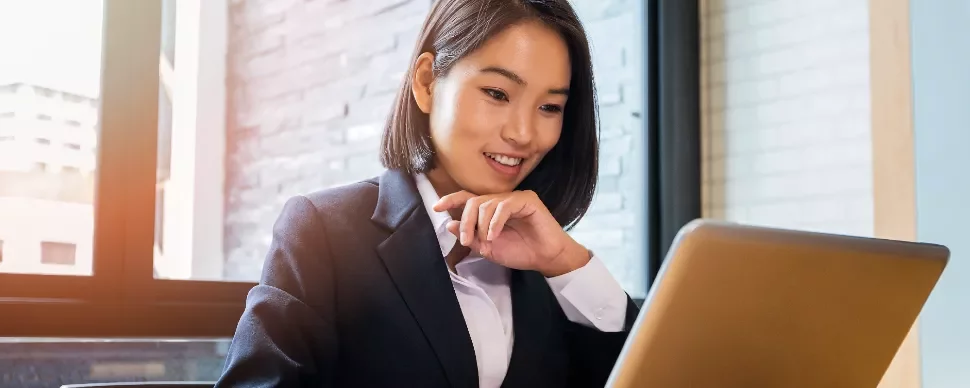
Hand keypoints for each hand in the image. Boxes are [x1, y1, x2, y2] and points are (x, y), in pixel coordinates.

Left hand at [433, 190, 590, 276]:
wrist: (546, 259)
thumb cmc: (521, 252)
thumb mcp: (489, 248)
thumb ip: (472, 237)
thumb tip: (451, 225)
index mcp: (491, 210)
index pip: (468, 199)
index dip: (452, 200)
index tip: (437, 207)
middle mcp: (501, 201)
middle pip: (474, 201)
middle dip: (467, 221)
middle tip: (468, 240)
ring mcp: (514, 198)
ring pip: (487, 203)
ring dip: (481, 224)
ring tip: (486, 241)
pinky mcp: (527, 200)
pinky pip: (504, 206)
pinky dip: (495, 221)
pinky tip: (494, 235)